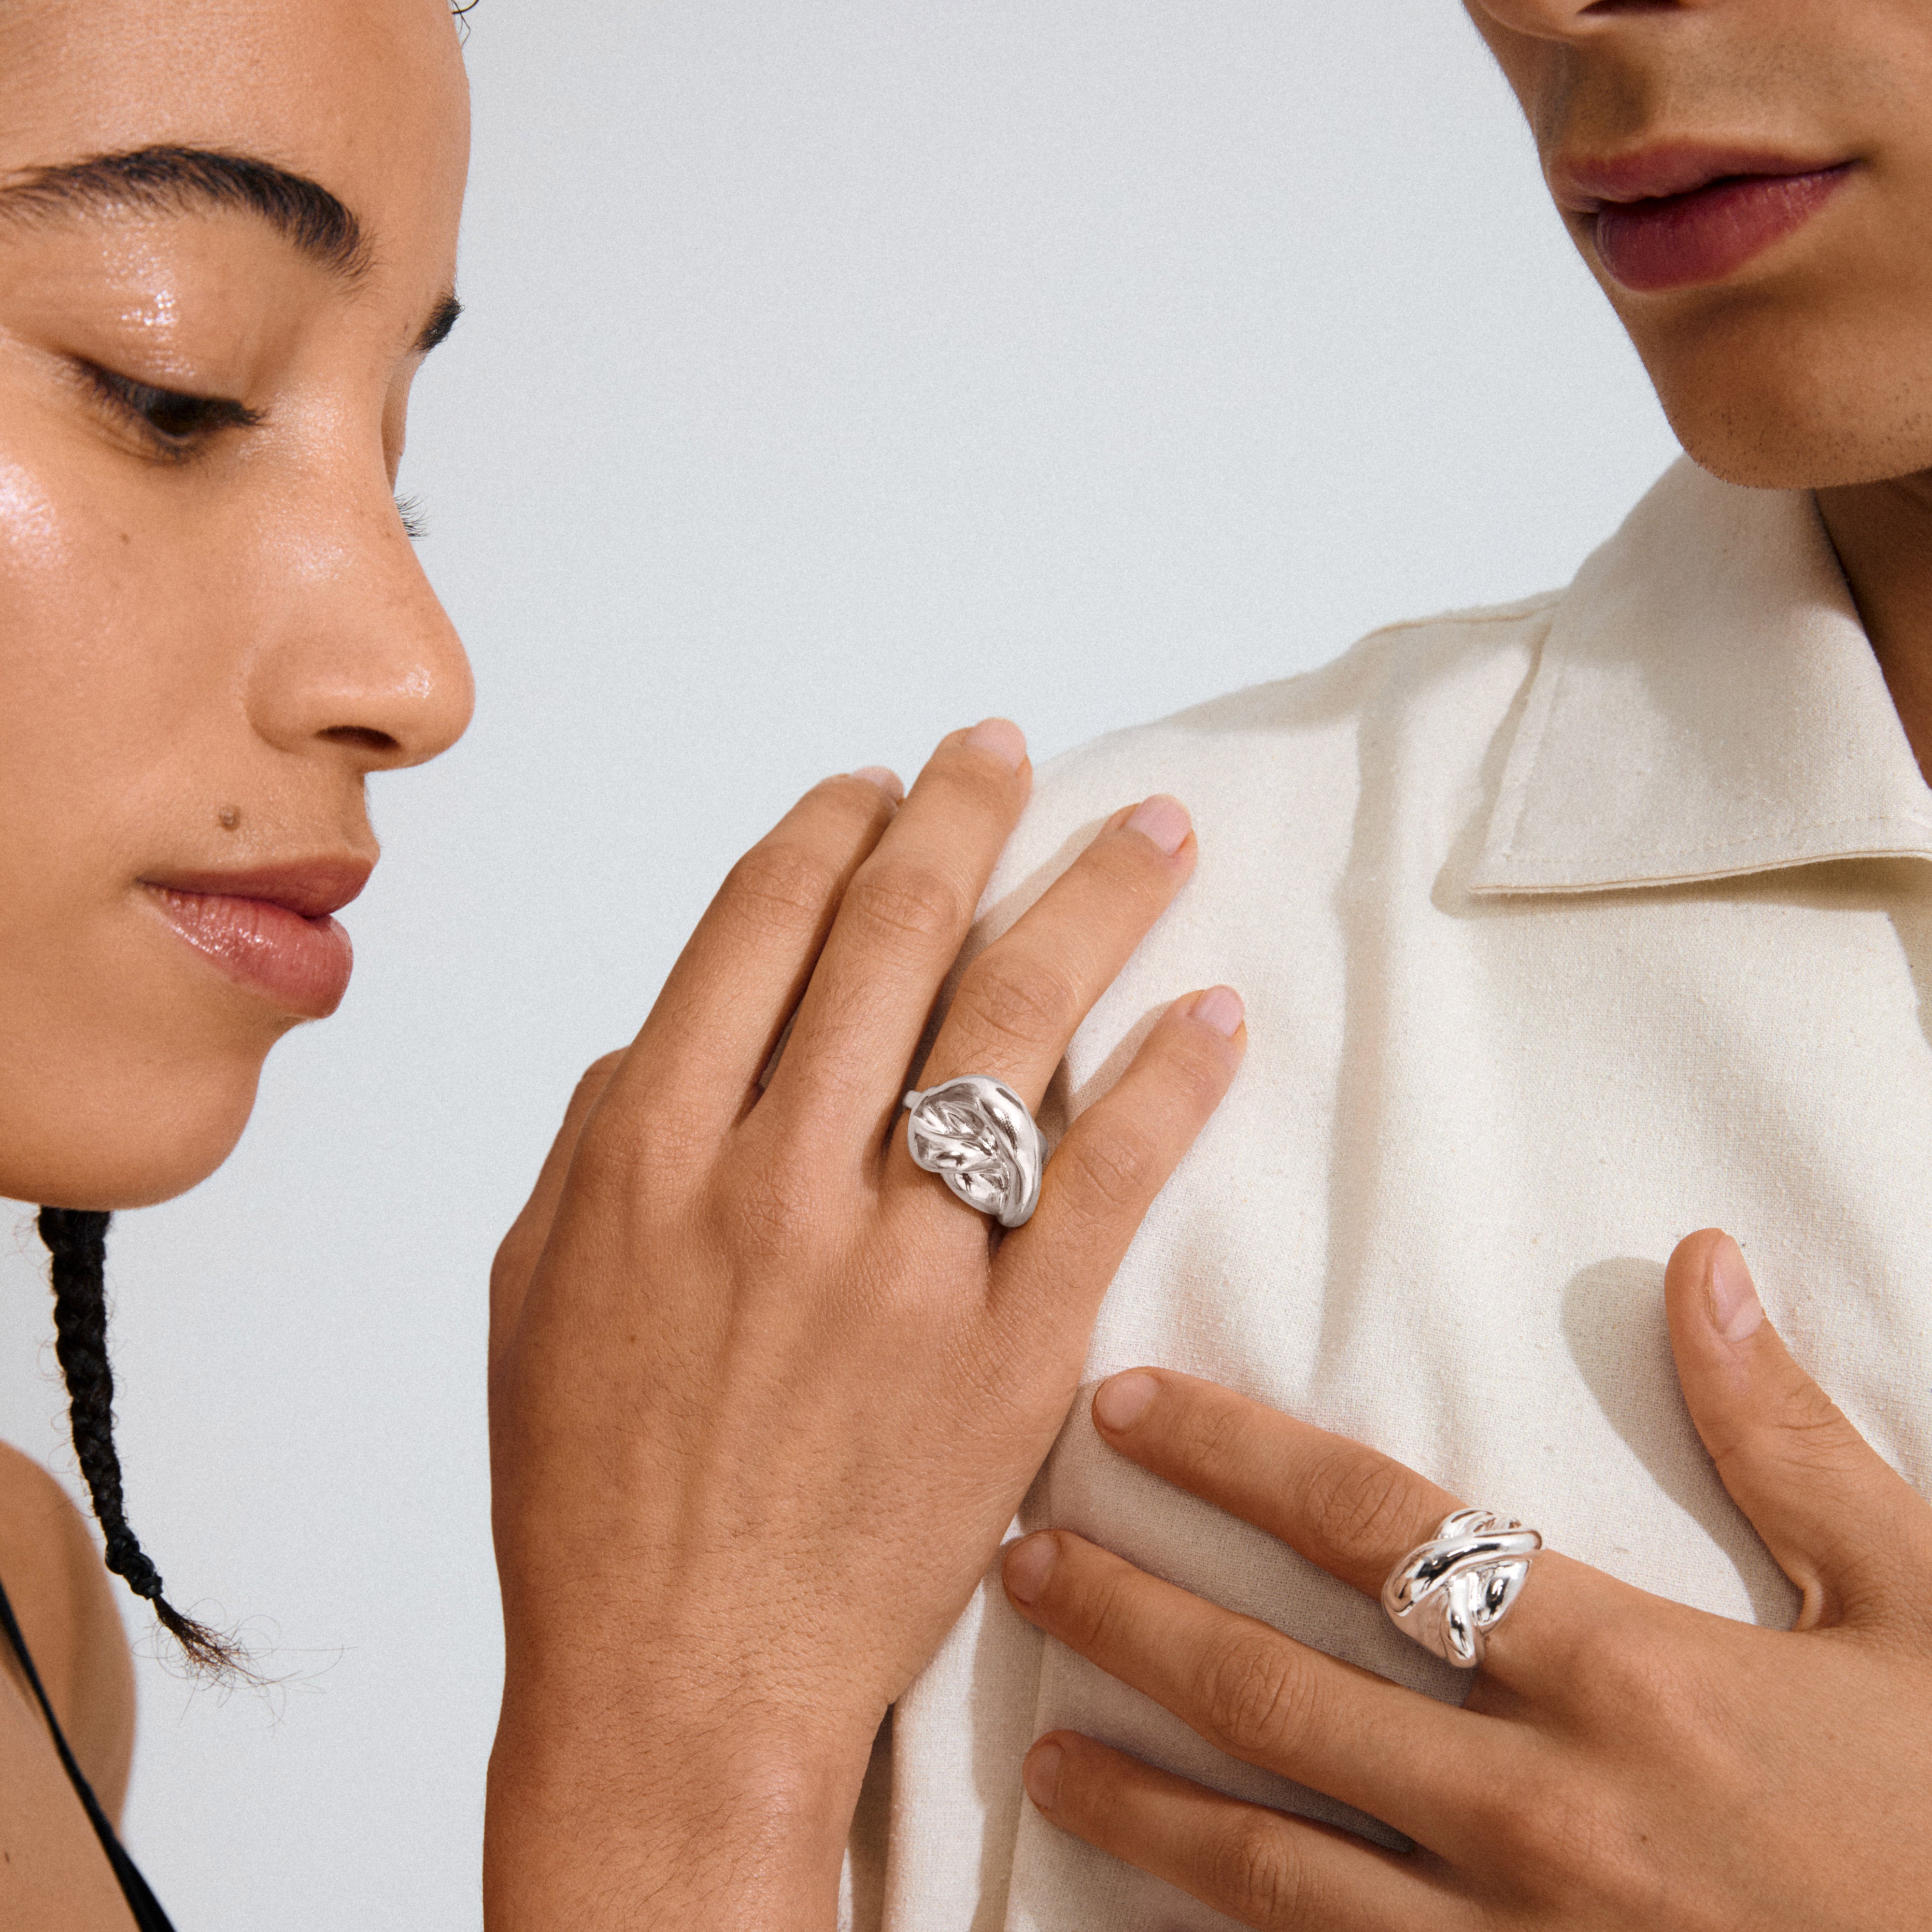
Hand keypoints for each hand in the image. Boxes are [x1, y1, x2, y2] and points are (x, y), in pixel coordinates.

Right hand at [483, 721, 1246, 1928]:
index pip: (756, 925)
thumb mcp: (537, 1295)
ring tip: (1154, 829)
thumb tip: (677, 1027)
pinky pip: (1107, 1179)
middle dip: (961, 816)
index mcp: (649, 1151)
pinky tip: (1213, 1006)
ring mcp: (898, 1265)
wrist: (678, 1689)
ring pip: (1015, 1026)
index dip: (829, 830)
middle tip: (1008, 755)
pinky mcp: (1008, 1354)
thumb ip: (599, 1140)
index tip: (879, 788)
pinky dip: (1171, 1078)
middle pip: (892, 936)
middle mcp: (774, 1180)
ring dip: (1094, 903)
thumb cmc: (594, 1498)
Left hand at [1002, 1229, 1931, 1929]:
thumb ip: (1790, 1441)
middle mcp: (1538, 1805)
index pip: (1371, 1523)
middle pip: (1278, 1687)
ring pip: (1274, 1865)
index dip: (1230, 1454)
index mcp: (1621, 1669)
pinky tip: (1157, 1926)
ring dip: (1143, 1803)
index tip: (1122, 1405)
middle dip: (1132, 1617)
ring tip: (1042, 1751)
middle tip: (1020, 1562)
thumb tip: (1705, 1265)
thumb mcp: (1918, 1607)